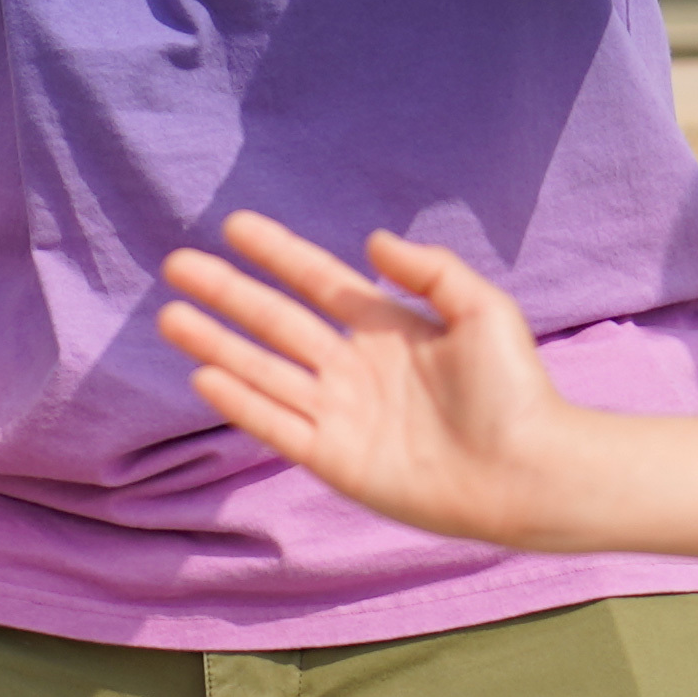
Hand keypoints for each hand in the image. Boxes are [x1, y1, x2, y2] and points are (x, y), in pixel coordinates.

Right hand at [160, 210, 578, 550]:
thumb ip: (429, 270)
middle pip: (276, 322)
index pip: (317, 280)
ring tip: (170, 316)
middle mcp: (354, 368)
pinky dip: (241, 403)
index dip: (277, 253)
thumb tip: (371, 240)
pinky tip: (204, 375)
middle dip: (227, 294)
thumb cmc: (515, 391)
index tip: (234, 226)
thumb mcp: (481, 310)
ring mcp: (341, 414)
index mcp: (386, 328)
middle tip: (176, 265)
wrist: (528, 470)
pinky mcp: (336, 459)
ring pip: (264, 371)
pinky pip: (278, 425)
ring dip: (217, 344)